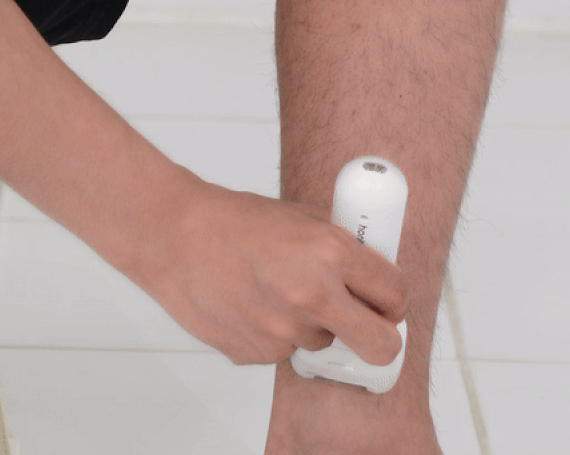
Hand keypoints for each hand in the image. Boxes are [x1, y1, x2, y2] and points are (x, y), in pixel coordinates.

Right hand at [127, 166, 408, 365]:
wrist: (174, 236)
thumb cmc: (235, 220)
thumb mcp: (302, 218)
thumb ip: (341, 247)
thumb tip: (372, 273)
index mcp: (331, 252)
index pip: (395, 294)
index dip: (394, 300)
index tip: (387, 302)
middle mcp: (313, 295)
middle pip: (380, 345)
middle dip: (382, 340)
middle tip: (369, 327)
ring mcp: (283, 329)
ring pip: (322, 342)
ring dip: (311, 324)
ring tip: (275, 291)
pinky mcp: (256, 352)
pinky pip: (282, 350)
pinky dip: (274, 333)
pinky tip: (250, 303)